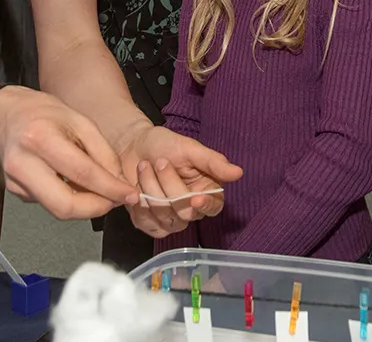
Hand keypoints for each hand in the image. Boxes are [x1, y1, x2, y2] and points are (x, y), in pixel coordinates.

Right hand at [0, 85, 138, 220]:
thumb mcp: (80, 121)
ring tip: (101, 191)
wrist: (8, 115)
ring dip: (85, 206)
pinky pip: (49, 202)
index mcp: (40, 138)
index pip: (82, 173)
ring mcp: (16, 182)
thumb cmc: (43, 114)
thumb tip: (117, 180)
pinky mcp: (15, 192)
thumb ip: (102, 152)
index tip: (128, 194)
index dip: (109, 189)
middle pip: (64, 205)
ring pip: (56, 209)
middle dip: (96, 208)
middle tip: (115, 201)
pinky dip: (69, 198)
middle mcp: (23, 164)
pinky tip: (76, 185)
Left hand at [117, 123, 243, 237]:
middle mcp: (190, 207)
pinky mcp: (151, 223)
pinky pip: (148, 225)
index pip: (214, 207)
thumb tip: (238, 173)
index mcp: (206, 188)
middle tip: (159, 162)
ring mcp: (170, 218)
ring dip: (151, 192)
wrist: (133, 146)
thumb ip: (213, 162)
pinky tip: (136, 189)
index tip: (195, 198)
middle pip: (185, 213)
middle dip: (169, 186)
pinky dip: (140, 208)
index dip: (206, 206)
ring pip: (165, 219)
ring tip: (144, 168)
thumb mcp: (190, 149)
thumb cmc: (165, 144)